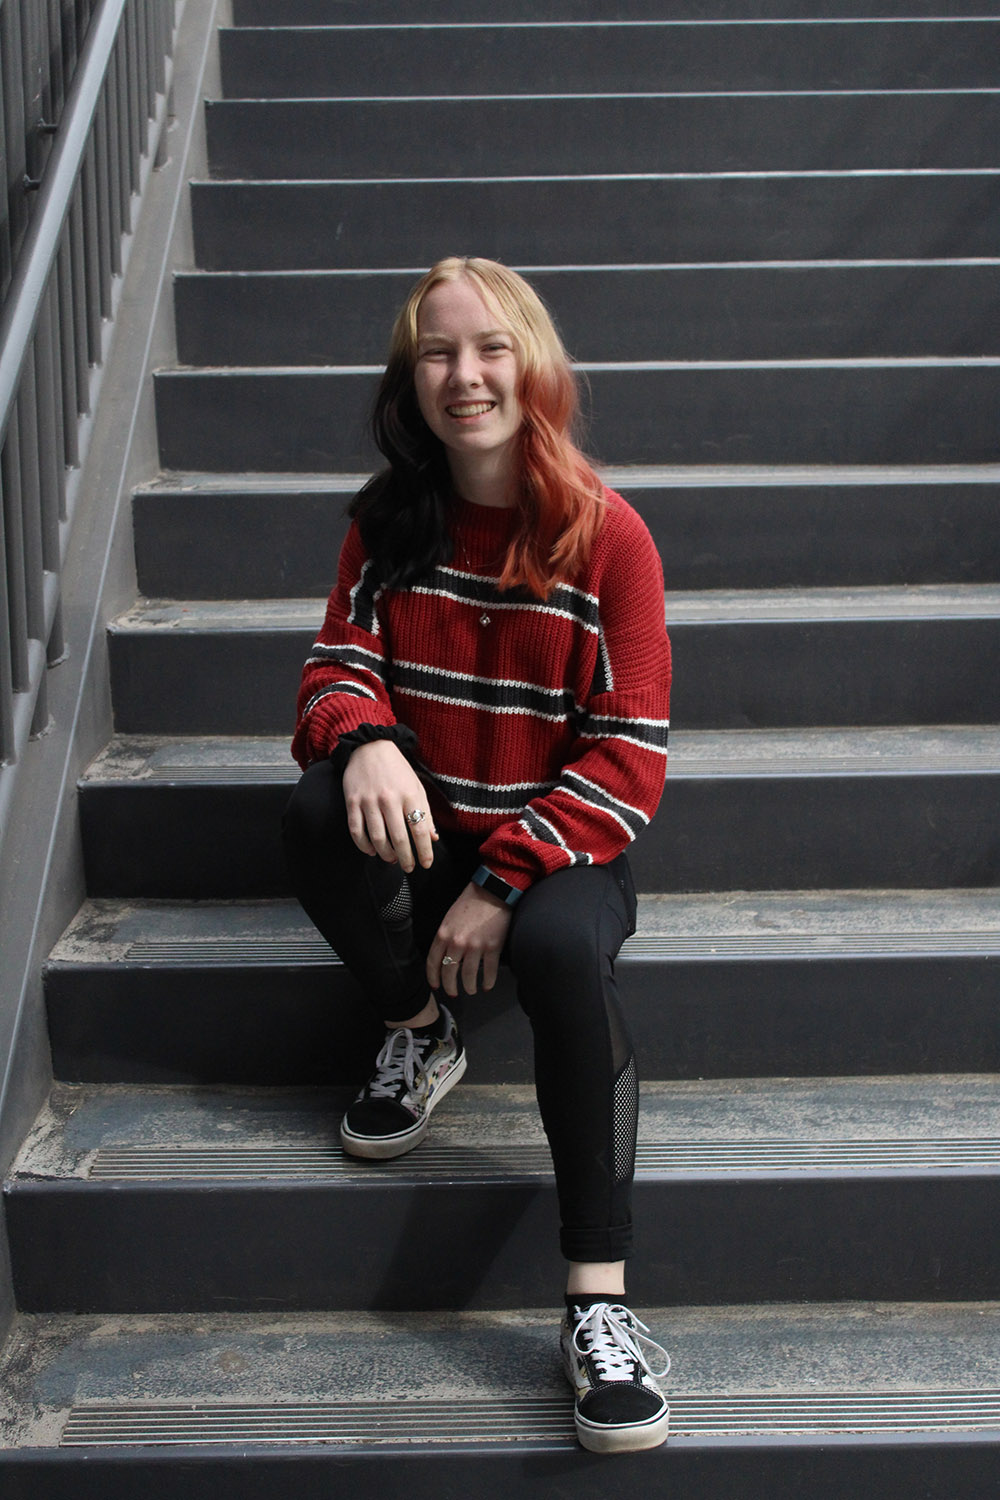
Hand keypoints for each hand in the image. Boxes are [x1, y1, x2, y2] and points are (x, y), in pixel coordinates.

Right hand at [342, 739, 436, 870]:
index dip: (424, 851)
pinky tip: (372, 851)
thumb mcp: (417, 787)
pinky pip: (357, 831)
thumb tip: (432, 838)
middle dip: (406, 858)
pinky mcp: (352, 802)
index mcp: (409, 795)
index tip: (426, 864)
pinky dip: (364, 846)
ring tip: (392, 859)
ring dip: (386, 854)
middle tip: (409, 867)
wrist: (369, 747)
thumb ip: (425, 812)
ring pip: (377, 838)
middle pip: (399, 838)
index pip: (419, 830)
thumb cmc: (397, 769)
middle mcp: (389, 799)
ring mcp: (369, 801)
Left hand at [427, 882, 511, 996]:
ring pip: (468, 976)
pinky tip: (486, 986)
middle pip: (449, 972)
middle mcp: (457, 942)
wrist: (492, 891)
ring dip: (469, 987)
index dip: (433, 977)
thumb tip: (445, 956)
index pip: (433, 962)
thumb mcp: (450, 918)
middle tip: (453, 992)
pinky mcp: (493, 947)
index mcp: (443, 934)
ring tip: (471, 990)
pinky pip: (489, 971)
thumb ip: (445, 936)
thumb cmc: (471, 901)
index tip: (436, 985)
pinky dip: (488, 982)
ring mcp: (475, 946)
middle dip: (450, 986)